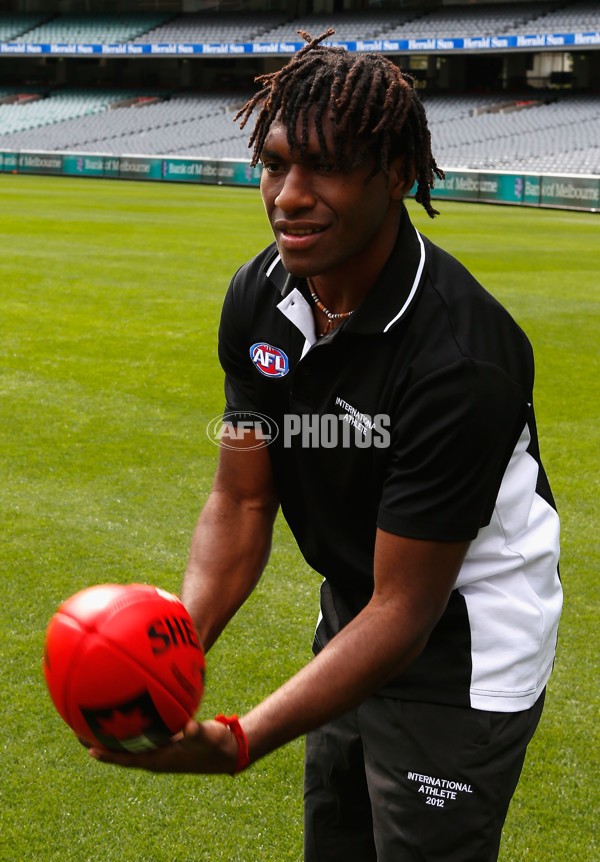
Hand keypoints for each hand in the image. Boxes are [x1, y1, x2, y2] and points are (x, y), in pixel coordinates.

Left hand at [86, 718, 238, 774]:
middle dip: (101, 742)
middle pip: (122, 751)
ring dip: (113, 734)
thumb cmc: (217, 745)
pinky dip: (133, 724)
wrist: (229, 749)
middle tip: (79, 731)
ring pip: (130, 742)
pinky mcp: (166, 740)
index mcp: (160, 759)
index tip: (89, 749)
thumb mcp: (208, 736)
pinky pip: (144, 733)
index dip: (109, 755)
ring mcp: (160, 748)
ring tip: (94, 718)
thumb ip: (197, 732)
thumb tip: (188, 727)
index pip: (128, 758)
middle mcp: (155, 755)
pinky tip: (129, 706)